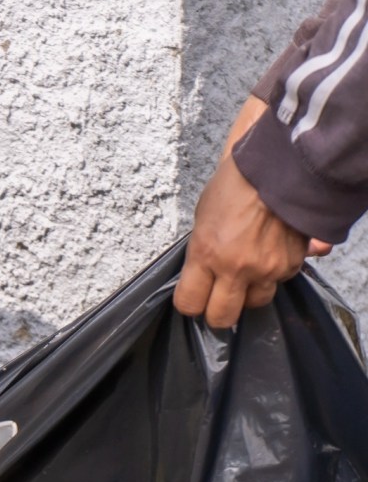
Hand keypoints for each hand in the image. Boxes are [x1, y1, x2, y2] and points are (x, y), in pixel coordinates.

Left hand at [175, 153, 308, 327]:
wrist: (283, 164)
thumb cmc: (236, 185)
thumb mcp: (203, 218)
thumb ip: (201, 253)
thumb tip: (200, 277)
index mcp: (207, 255)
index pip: (189, 304)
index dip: (190, 304)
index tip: (193, 296)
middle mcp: (236, 268)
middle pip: (222, 317)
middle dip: (217, 312)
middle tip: (218, 297)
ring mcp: (267, 268)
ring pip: (254, 303)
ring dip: (248, 293)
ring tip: (247, 271)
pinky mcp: (291, 264)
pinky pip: (278, 282)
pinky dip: (273, 273)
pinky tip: (270, 253)